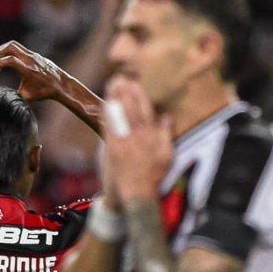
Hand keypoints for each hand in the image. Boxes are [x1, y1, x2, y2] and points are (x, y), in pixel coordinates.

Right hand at [0, 41, 65, 100]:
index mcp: (29, 70)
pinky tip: (10, 60)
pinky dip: (12, 52)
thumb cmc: (44, 91)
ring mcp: (33, 55)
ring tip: (0, 59)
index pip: (10, 60)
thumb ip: (14, 94)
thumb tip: (1, 96)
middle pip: (10, 47)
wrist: (61, 84)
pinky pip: (20, 48)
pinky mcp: (35, 54)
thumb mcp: (28, 96)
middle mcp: (31, 60)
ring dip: (4, 50)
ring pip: (15, 45)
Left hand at [102, 75, 172, 203]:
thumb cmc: (153, 176)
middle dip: (125, 90)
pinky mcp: (112, 148)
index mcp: (152, 136)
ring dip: (115, 98)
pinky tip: (105, 104)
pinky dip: (107, 114)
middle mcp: (138, 136)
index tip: (135, 81)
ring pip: (119, 115)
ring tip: (112, 84)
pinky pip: (108, 127)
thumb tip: (167, 115)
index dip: (139, 93)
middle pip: (131, 107)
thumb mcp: (166, 156)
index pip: (145, 109)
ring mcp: (123, 141)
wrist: (136, 194)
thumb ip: (166, 134)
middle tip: (120, 77)